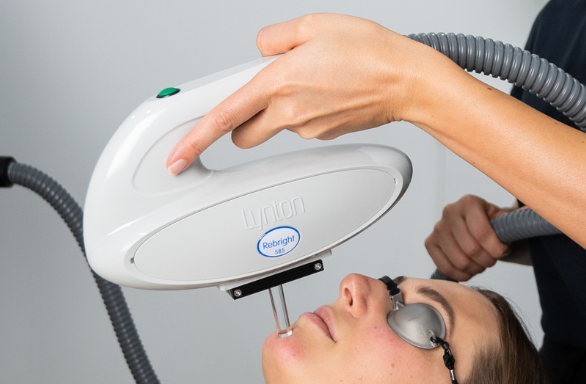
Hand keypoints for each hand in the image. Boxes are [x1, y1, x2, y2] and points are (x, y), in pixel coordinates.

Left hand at [166, 14, 435, 173]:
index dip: (194, 140)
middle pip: (243, 132)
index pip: (223, 116)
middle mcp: (290, 112)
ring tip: (312, 80)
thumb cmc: (371, 52)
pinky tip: (330, 90)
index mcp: (278, 83)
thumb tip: (262, 51)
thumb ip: (274, 37)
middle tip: (257, 98)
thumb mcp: (313, 24)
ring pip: (275, 126)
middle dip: (240, 121)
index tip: (177, 158)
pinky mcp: (327, 134)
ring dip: (279, 110)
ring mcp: (309, 128)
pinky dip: (307, 108)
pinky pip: (303, 124)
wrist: (408, 81)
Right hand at [425, 195, 513, 280]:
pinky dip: (462, 275)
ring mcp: (438, 228)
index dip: (496, 249)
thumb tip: (531, 212)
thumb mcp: (505, 219)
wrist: (477, 227)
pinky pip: (445, 268)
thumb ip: (515, 219)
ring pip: (460, 261)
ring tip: (482, 263)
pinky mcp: (430, 243)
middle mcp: (449, 212)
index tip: (503, 252)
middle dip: (488, 260)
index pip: (482, 233)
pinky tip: (470, 270)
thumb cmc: (493, 224)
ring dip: (476, 268)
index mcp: (469, 202)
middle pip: (471, 250)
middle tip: (493, 259)